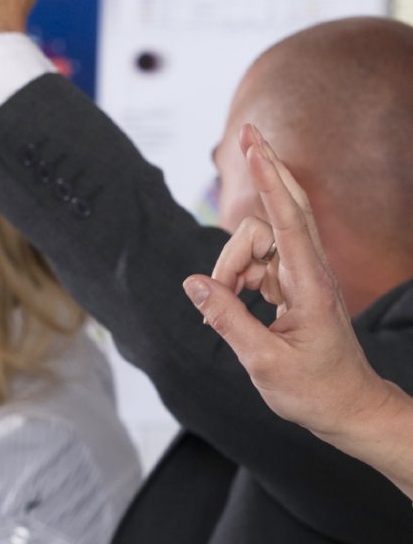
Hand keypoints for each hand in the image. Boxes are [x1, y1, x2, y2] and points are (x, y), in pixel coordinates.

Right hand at [181, 124, 385, 441]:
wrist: (351, 410)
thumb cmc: (315, 392)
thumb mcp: (264, 364)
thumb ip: (227, 319)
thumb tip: (193, 283)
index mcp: (310, 286)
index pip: (287, 220)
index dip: (268, 180)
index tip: (254, 146)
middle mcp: (310, 271)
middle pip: (285, 205)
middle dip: (265, 170)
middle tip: (246, 133)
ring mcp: (302, 275)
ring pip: (257, 241)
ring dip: (230, 262)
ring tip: (220, 303)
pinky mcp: (293, 284)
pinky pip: (256, 261)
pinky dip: (236, 274)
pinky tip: (230, 302)